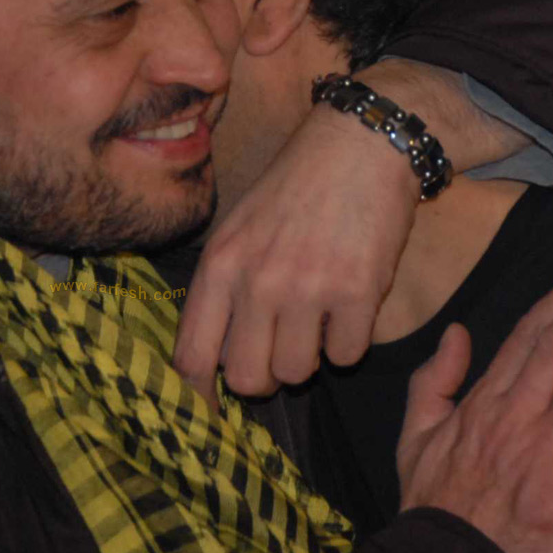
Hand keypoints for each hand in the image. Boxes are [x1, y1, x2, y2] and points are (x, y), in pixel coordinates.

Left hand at [175, 104, 416, 402]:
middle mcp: (257, 281)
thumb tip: (213, 362)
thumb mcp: (237, 229)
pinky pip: (348, 356)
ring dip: (311, 357)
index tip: (216, 409)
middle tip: (282, 350)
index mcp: (220, 265)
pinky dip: (351, 341)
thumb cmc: (296, 187)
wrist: (360, 144)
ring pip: (298, 373)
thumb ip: (223, 290)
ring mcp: (307, 288)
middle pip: (246, 379)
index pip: (192, 356)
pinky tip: (351, 306)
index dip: (201, 395)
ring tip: (318, 318)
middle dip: (266, 376)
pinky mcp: (358, 291)